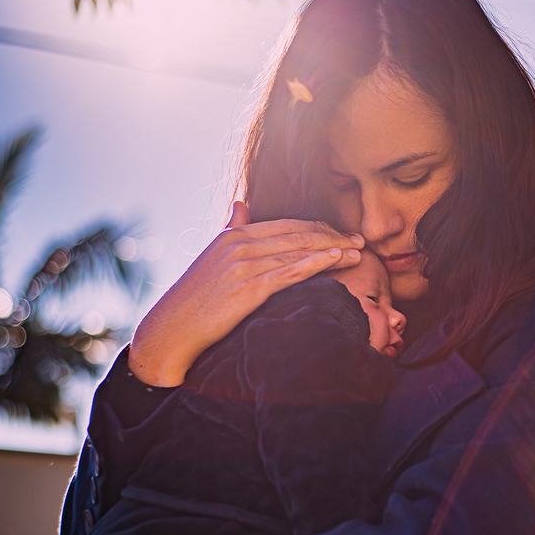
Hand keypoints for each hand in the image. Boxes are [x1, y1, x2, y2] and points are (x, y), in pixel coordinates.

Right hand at [128, 201, 363, 386]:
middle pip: (298, 234)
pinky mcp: (247, 289)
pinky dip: (318, 263)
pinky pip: (290, 272)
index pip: (287, 225)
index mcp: (233, 235)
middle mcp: (238, 244)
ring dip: (334, 249)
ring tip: (360, 252)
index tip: (344, 233)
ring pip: (299, 251)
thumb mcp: (212, 257)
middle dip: (334, 236)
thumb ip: (231, 229)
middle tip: (362, 240)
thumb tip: (241, 203)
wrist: (172, 330)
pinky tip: (339, 259)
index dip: (320, 228)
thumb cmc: (195, 299)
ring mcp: (242, 266)